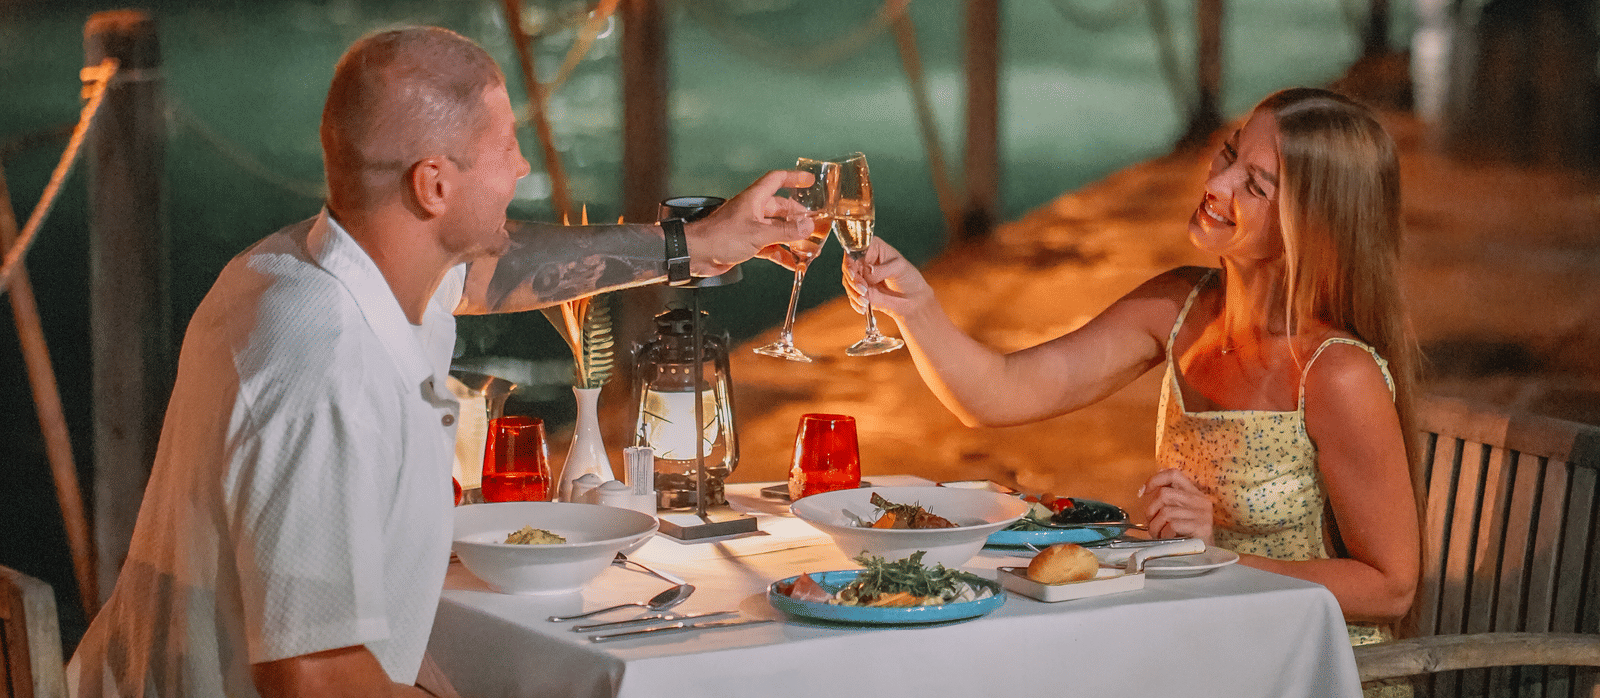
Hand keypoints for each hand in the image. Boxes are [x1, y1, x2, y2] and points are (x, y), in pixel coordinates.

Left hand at [683, 170, 812, 276]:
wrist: (697, 253)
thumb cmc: (720, 237)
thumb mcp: (758, 233)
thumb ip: (785, 231)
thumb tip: (807, 226)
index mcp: (754, 199)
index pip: (777, 179)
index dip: (793, 178)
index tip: (809, 180)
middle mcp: (753, 210)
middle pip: (781, 208)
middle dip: (799, 216)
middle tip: (815, 224)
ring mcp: (750, 227)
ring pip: (777, 229)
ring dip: (792, 238)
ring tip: (809, 246)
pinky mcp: (746, 243)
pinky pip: (769, 246)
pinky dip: (781, 253)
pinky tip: (792, 262)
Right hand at [839, 238, 933, 320]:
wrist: (913, 299)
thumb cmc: (908, 278)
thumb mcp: (899, 268)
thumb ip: (882, 269)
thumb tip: (867, 270)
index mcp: (872, 248)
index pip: (855, 250)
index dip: (851, 261)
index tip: (854, 273)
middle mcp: (863, 260)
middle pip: (848, 267)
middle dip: (853, 280)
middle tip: (864, 290)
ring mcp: (860, 276)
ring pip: (848, 282)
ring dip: (854, 293)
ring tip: (866, 301)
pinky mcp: (860, 291)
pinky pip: (852, 296)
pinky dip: (856, 303)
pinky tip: (864, 307)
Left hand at [1139, 468, 1214, 544]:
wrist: (1205, 555)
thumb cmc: (1186, 535)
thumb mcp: (1178, 513)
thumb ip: (1167, 500)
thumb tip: (1145, 489)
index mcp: (1194, 493)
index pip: (1173, 474)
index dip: (1155, 480)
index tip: (1144, 492)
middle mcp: (1200, 500)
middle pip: (1164, 494)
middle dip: (1151, 510)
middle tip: (1152, 524)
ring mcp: (1202, 513)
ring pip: (1165, 511)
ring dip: (1156, 526)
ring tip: (1159, 535)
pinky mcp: (1201, 527)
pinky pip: (1172, 525)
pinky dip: (1165, 534)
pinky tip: (1168, 539)